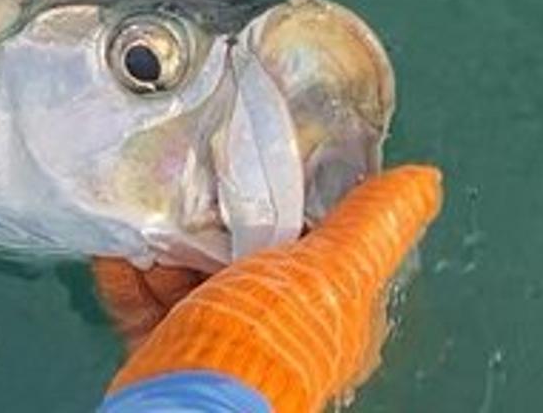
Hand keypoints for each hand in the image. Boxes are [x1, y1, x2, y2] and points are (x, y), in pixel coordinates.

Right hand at [104, 164, 442, 412]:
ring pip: (190, 273)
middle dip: (216, 214)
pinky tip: (117, 246)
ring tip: (149, 203)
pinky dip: (127, 271)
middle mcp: (276, 324)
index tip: (262, 153)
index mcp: (329, 309)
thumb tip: (424, 181)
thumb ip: (373, 224)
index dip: (292, 196)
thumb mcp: (335, 269)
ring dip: (166, 240)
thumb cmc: (271, 336)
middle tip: (193, 171)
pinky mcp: (167, 347)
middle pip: (245, 252)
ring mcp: (219, 335)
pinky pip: (144, 300)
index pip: (316, 238)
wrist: (192, 397)